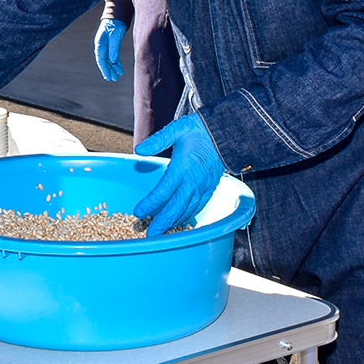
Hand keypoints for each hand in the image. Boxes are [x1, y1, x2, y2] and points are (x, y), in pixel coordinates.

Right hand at [94, 19, 126, 80]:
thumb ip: (114, 48)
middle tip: (114, 79)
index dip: (104, 69)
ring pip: (109, 59)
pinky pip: (112, 55)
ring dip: (113, 67)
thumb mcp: (115, 36)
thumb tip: (113, 61)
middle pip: (104, 61)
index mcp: (100, 43)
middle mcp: (102, 45)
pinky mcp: (112, 43)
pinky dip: (116, 61)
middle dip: (109, 70)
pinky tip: (119, 67)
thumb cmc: (116, 23)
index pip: (101, 59)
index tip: (108, 77)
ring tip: (118, 75)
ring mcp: (106, 44)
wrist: (118, 13)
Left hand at [133, 114, 225, 235]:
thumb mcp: (176, 129)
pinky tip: (181, 220)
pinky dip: (188, 216)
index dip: (150, 204)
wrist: (225, 133)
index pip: (163, 191)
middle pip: (176, 208)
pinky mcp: (210, 188)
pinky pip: (198, 207)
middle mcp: (193, 182)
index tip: (138, 212)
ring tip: (162, 231)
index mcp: (182, 169)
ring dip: (174, 222)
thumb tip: (139, 150)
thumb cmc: (199, 130)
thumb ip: (157, 140)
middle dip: (162, 223)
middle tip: (150, 234)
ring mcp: (203, 187)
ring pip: (188, 210)